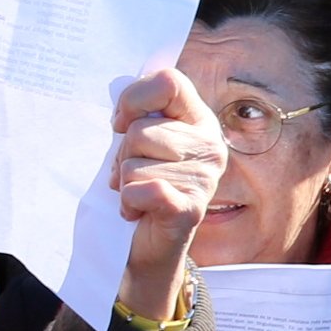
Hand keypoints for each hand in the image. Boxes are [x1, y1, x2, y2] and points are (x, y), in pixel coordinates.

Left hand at [104, 65, 230, 326]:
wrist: (152, 248)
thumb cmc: (144, 188)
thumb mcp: (144, 145)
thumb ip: (140, 117)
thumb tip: (121, 111)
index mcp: (200, 121)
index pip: (169, 82)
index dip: (134, 98)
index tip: (121, 123)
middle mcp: (210, 146)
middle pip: (140, 130)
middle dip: (123, 156)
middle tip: (131, 176)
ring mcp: (204, 178)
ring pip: (134, 164)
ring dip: (124, 184)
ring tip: (138, 196)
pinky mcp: (190, 209)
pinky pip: (143, 190)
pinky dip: (128, 202)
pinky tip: (136, 212)